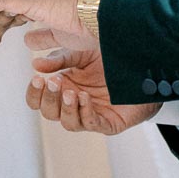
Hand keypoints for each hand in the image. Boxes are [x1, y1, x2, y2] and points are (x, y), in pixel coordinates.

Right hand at [26, 38, 159, 135]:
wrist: (144, 62)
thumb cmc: (110, 57)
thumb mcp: (80, 53)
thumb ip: (58, 59)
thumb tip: (35, 65)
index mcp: (63, 88)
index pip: (39, 100)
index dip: (34, 93)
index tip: (36, 78)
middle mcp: (74, 104)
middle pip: (50, 113)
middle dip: (49, 99)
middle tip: (54, 83)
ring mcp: (91, 114)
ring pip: (68, 123)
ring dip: (66, 108)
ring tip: (70, 92)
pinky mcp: (109, 122)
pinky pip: (92, 124)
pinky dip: (85, 112)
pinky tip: (84, 98)